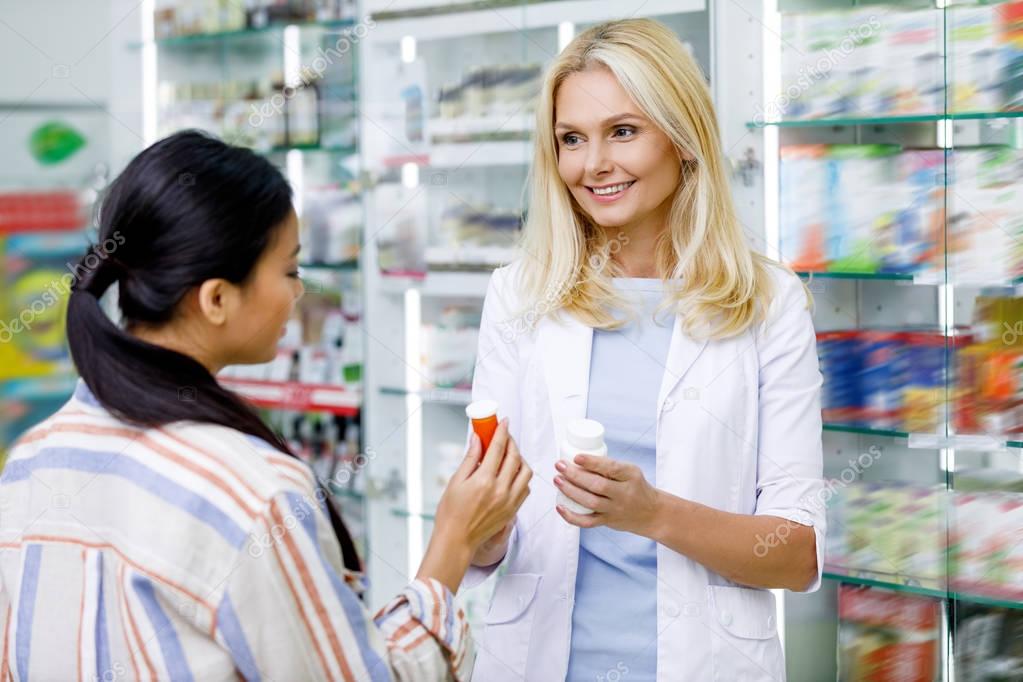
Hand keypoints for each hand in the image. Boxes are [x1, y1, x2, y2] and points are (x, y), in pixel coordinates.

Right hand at [418, 420, 531, 591]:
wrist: (457, 540)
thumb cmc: (451, 512)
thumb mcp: (456, 481)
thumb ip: (470, 458)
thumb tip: (477, 438)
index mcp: (484, 481)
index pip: (498, 448)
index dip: (502, 431)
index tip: (503, 422)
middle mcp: (501, 490)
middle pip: (514, 457)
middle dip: (511, 442)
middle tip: (505, 436)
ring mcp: (509, 501)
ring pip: (525, 472)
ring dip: (520, 459)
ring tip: (509, 455)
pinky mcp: (513, 510)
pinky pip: (525, 488)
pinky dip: (522, 477)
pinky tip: (511, 474)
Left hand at [554, 454, 661, 535]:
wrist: (651, 513)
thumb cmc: (635, 487)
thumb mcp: (630, 472)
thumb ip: (609, 467)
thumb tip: (577, 459)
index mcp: (630, 476)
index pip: (611, 468)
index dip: (592, 463)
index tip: (576, 457)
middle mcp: (623, 494)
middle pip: (597, 486)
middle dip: (575, 475)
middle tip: (560, 466)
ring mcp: (615, 509)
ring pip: (591, 502)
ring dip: (571, 491)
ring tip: (558, 480)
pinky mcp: (608, 522)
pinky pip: (588, 522)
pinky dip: (571, 517)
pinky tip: (560, 507)